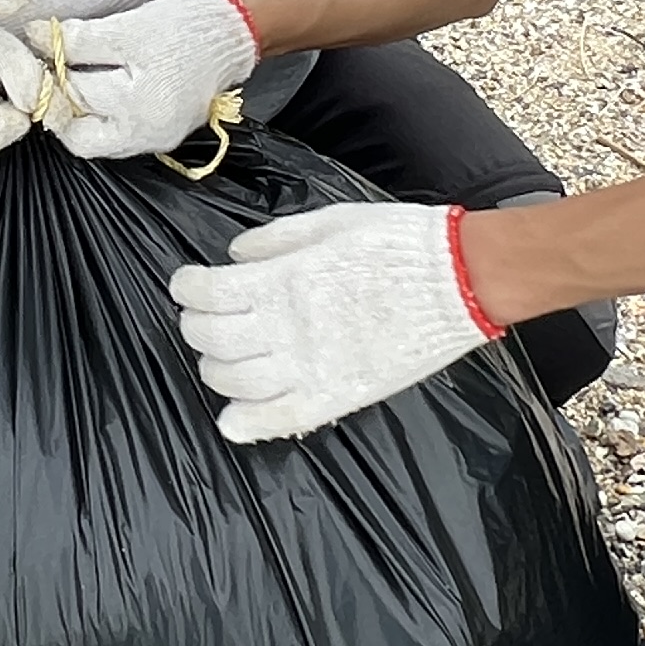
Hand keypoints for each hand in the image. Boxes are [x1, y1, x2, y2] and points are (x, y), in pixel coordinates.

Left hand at [38, 0, 259, 160]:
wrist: (234, 33)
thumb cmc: (187, 29)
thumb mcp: (127, 29)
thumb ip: (79, 39)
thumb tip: (37, 38)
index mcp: (137, 111)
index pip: (75, 98)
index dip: (50, 75)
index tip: (39, 57)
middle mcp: (147, 135)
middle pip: (82, 137)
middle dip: (63, 107)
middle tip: (52, 74)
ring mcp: (156, 138)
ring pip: (99, 138)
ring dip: (82, 111)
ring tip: (74, 77)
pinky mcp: (164, 132)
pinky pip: (121, 132)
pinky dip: (104, 112)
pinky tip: (99, 86)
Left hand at [173, 201, 500, 442]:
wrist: (459, 280)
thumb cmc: (399, 242)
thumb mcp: (330, 221)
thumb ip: (276, 239)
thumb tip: (235, 254)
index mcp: (285, 279)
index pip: (209, 292)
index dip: (186, 288)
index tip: (185, 285)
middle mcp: (289, 327)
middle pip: (212, 339)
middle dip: (194, 327)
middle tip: (200, 318)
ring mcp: (312, 367)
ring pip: (235, 381)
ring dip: (213, 369)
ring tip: (218, 358)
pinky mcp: (339, 396)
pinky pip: (280, 420)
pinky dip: (247, 424)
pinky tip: (232, 419)